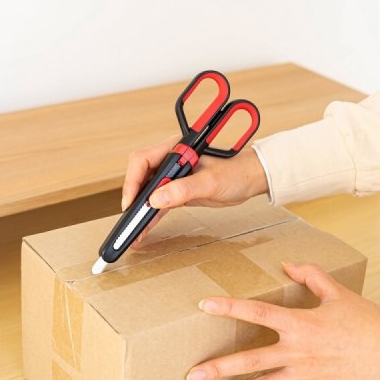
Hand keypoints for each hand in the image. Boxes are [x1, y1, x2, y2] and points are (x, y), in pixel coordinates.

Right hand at [122, 135, 267, 245]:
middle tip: (130, 219)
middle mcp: (171, 160)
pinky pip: (160, 203)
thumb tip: (156, 199)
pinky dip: (153, 216)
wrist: (250, 180)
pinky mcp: (178, 190)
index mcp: (176, 149)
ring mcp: (174, 176)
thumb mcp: (210, 181)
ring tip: (135, 231)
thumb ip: (184, 189)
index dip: (133, 180)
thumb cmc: (235, 172)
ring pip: (149, 192)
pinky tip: (146, 228)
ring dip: (141, 211)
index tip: (132, 202)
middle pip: (141, 177)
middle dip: (133, 198)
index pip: (143, 160)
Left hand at [187, 263, 379, 379]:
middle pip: (251, 361)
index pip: (257, 313)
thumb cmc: (367, 323)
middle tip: (192, 374)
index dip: (229, 308)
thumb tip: (287, 265)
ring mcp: (304, 375)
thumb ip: (311, 275)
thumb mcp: (338, 293)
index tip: (204, 304)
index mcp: (300, 323)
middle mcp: (296, 352)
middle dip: (220, 368)